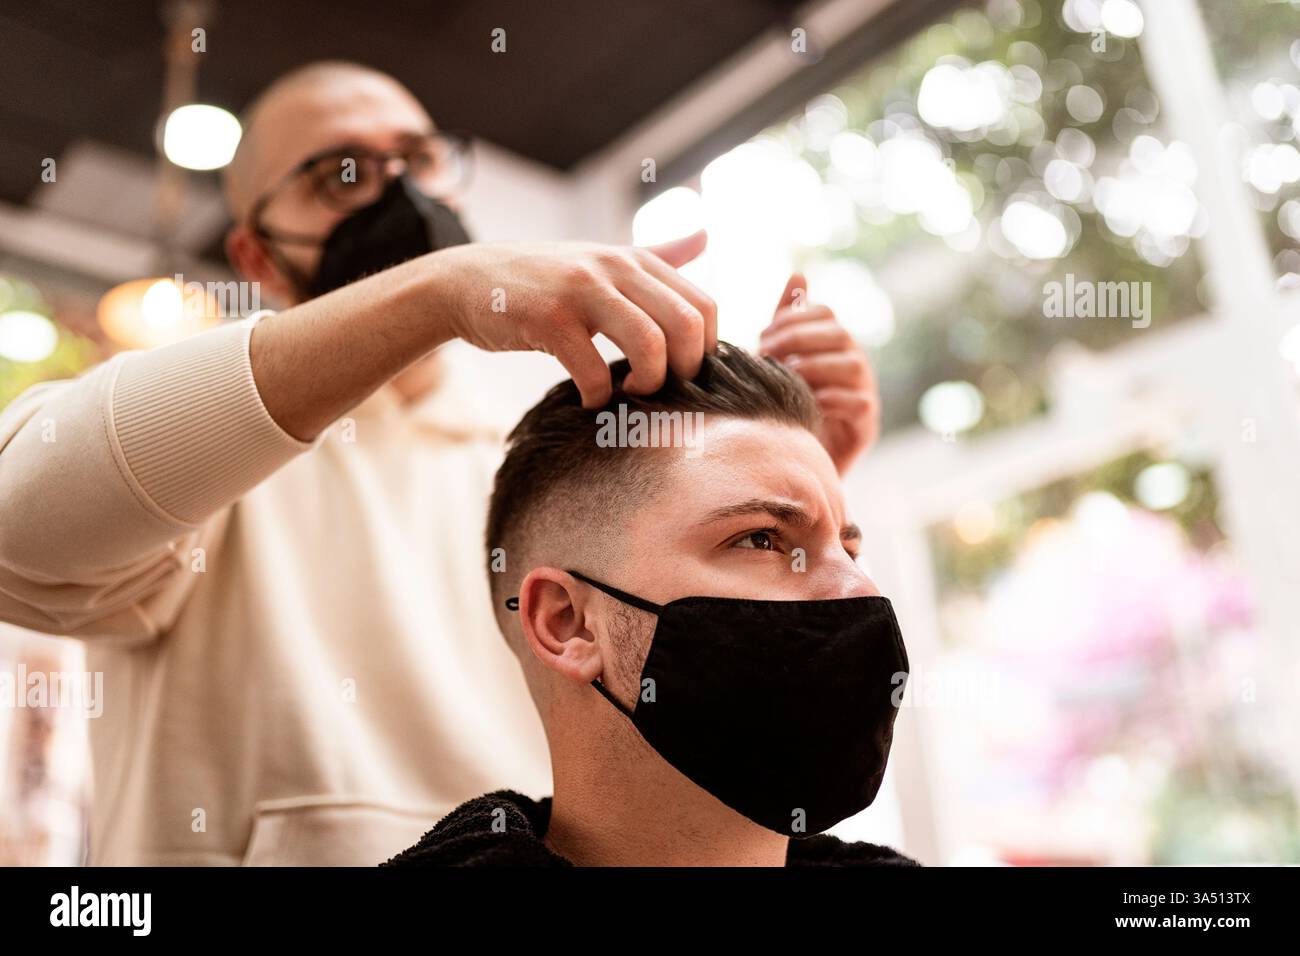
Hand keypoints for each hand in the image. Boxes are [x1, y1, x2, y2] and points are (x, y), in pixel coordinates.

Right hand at [433, 231, 716, 407]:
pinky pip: (595, 370)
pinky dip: (598, 396)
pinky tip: (588, 399)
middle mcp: (616, 268)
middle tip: (659, 391)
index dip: (704, 353)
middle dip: (683, 372)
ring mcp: (582, 291)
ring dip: (647, 385)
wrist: (466, 281)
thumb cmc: (543, 280)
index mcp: (636, 260)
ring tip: (628, 395)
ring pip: (649, 345)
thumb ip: (657, 255)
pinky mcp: (550, 318)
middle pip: (687, 326)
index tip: (680, 376)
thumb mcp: (603, 260)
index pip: (705, 308)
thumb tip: (707, 235)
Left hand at [759, 274, 880, 473]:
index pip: (825, 314)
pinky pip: (857, 403)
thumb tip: (798, 275)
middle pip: (839, 334)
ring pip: (851, 366)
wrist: (794, 467)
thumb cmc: (785, 409)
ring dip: (813, 367)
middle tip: (766, 353)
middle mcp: (854, 363)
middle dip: (799, 339)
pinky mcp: (866, 426)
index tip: (764, 334)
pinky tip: (807, 404)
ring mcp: (864, 393)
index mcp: (833, 344)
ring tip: (785, 378)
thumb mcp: (779, 363)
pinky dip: (831, 400)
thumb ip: (786, 324)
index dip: (794, 318)